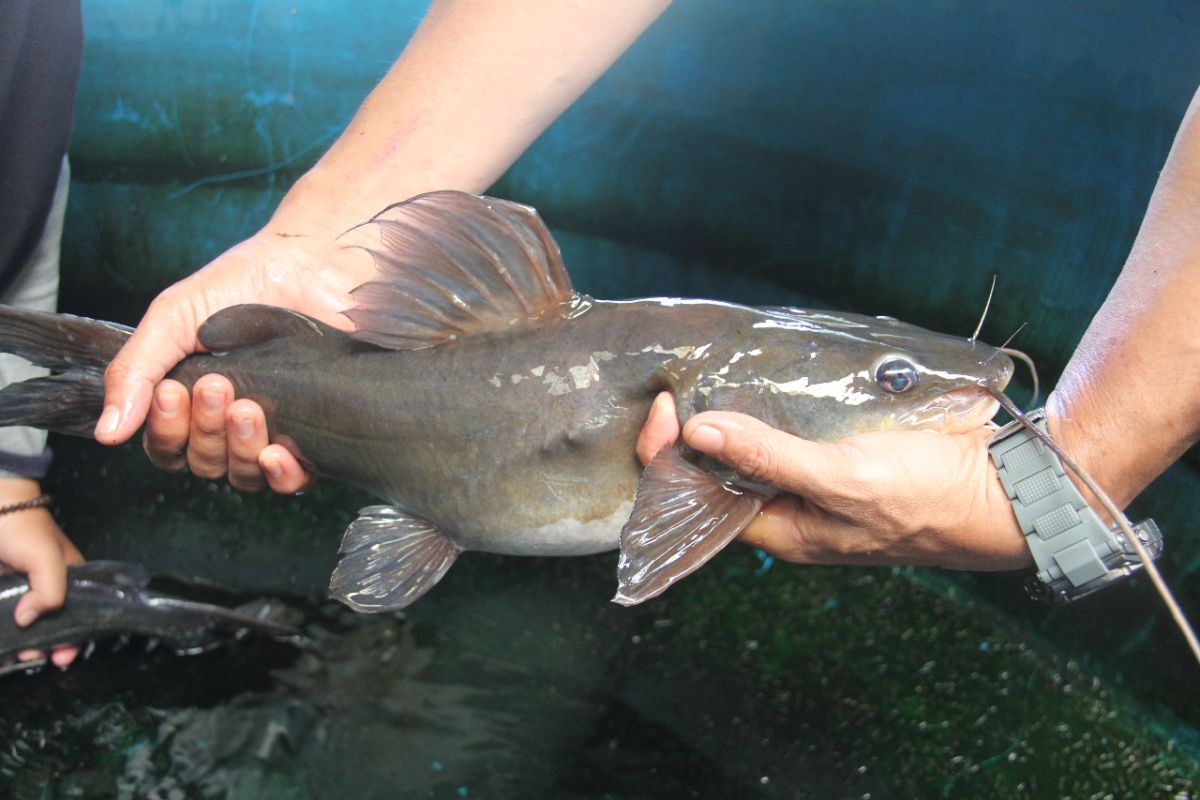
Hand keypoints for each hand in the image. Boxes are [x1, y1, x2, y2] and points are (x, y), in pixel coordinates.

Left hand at [0, 478, 83, 666]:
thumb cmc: (22, 526)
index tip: (60, 657)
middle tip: (30, 655)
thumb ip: (50, 590)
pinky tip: (1, 649)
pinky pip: (2, 621)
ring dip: (16, 646)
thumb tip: (28, 618)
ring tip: (11, 656)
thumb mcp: (47, 557)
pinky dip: (2, 637)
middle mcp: (41, 590)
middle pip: (47, 628)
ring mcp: (16, 594)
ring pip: (20, 629)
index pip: (77, 616)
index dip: (72, 639)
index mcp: (67, 580)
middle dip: (41, 647)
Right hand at [97, 195, 374, 492]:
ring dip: (239, 447)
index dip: (165, 430)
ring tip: (248, 406)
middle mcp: (231, 422)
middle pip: (205, 462)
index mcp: (193, 400)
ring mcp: (275, 429)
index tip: (172, 391)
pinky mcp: (315, 432)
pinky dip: (281, 476)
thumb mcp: (173, 317)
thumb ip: (136, 372)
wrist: (312, 264)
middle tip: (217, 384)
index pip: (168, 446)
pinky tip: (277, 453)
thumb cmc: (243, 282)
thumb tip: (107, 433)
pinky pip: (295, 479)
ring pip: (244, 473)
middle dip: (206, 429)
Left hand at [637, 392, 1030, 570]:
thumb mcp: (842, 478)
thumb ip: (769, 456)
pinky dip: (778, 405)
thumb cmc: (928, 499)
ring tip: (711, 374)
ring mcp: (822, 481)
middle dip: (698, 432)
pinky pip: (798, 430)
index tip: (668, 406)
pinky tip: (766, 377)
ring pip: (761, 447)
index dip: (673, 456)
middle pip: (726, 472)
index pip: (702, 497)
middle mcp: (796, 509)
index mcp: (784, 529)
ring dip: (737, 415)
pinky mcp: (847, 453)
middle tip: (681, 382)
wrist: (1007, 491)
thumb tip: (698, 433)